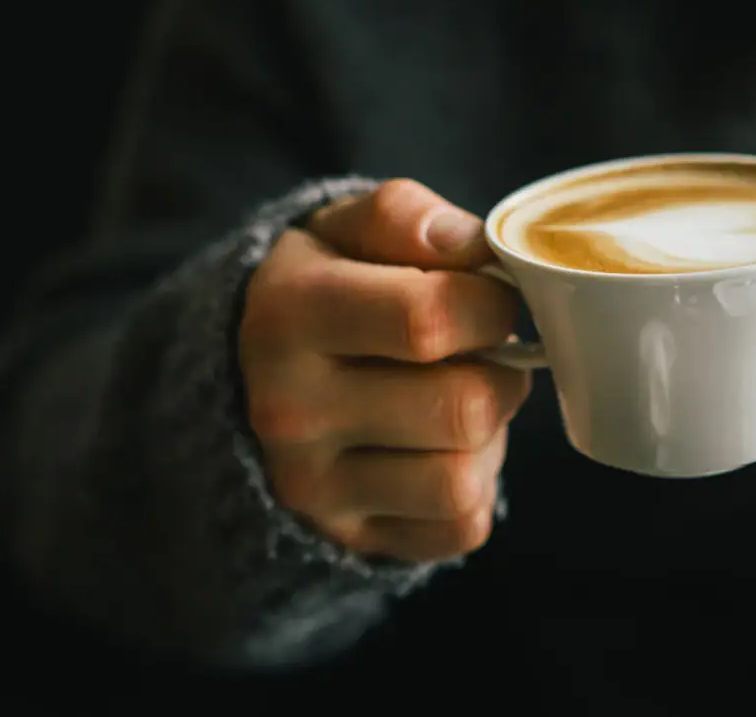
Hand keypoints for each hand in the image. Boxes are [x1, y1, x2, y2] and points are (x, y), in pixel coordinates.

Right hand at [239, 179, 530, 560]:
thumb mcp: (344, 230)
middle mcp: (289, 411)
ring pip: (464, 478)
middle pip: (464, 407)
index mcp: (289, 315)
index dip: (491, 303)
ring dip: (488, 436)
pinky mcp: (350, 538)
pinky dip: (472, 488)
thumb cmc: (328, 289)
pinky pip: (462, 527)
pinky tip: (441, 449)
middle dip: (502, 371)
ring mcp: (314, 489)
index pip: (427, 319)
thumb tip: (474, 246)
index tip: (493, 295)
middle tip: (486, 352)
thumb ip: (405, 217)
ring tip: (460, 398)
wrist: (253, 379)